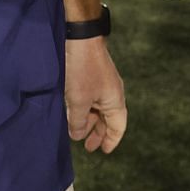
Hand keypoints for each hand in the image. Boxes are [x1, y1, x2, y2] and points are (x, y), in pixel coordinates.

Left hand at [64, 36, 126, 153]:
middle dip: (98, 133)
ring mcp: (102, 84)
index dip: (111, 141)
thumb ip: (79, 122)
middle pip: (108, 119)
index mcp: (115, 101)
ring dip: (88, 121)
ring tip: (75, 132)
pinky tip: (71, 114)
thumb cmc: (83, 70)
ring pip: (97, 109)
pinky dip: (83, 110)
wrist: (79, 39)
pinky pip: (90, 99)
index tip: (104, 152)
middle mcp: (112, 94)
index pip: (118, 127)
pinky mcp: (91, 77)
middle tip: (87, 146)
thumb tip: (78, 135)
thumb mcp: (79, 101)